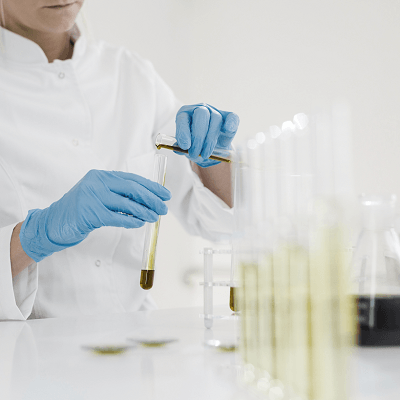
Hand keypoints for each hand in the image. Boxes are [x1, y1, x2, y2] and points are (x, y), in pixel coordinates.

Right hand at [19, 170, 170, 261]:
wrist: (54, 222)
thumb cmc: (80, 209)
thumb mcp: (99, 194)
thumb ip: (118, 193)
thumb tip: (147, 199)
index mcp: (101, 176)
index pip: (132, 179)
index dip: (151, 186)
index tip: (165, 194)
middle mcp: (97, 183)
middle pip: (132, 188)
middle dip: (152, 198)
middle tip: (164, 207)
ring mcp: (92, 198)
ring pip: (127, 204)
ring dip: (144, 211)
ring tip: (155, 216)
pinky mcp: (90, 214)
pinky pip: (117, 218)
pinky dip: (131, 221)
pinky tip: (140, 223)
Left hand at [175, 103, 238, 166]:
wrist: (208, 149)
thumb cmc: (194, 145)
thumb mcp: (186, 148)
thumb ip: (181, 148)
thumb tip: (178, 149)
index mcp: (185, 114)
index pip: (183, 119)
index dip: (183, 132)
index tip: (185, 146)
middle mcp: (199, 109)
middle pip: (201, 115)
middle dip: (198, 136)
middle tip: (195, 152)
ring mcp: (215, 112)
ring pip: (215, 119)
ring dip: (210, 139)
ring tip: (204, 154)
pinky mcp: (228, 118)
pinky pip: (232, 117)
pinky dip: (231, 123)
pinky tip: (228, 129)